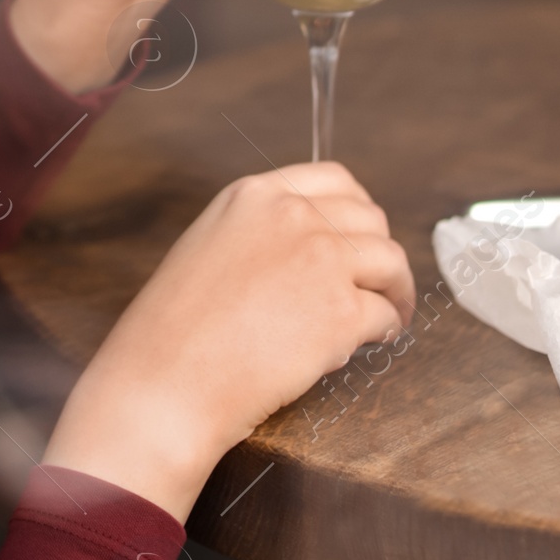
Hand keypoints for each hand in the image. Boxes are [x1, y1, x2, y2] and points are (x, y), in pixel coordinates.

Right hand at [42, 162, 414, 520]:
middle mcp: (293, 216)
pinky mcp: (341, 311)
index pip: (335, 179)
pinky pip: (385, 314)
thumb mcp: (211, 248)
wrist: (166, 380)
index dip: (359, 211)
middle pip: (371, 218)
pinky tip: (369, 343)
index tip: (362, 236)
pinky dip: (384, 330)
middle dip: (379, 252)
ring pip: (391, 261)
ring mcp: (321, 259)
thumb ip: (262, 235)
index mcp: (255, 196)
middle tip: (378, 284)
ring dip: (393, 289)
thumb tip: (315, 253)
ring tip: (385, 315)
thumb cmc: (175, 330)